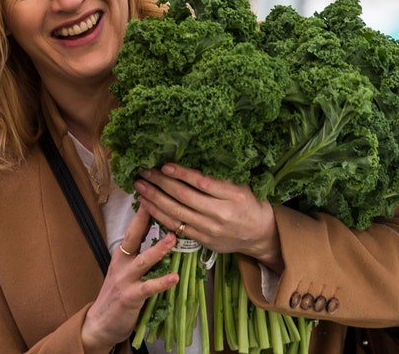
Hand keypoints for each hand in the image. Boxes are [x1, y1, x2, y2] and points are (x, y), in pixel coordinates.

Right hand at [81, 206, 179, 352]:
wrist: (100, 322)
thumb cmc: (118, 294)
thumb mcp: (125, 268)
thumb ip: (139, 251)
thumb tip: (160, 230)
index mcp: (122, 253)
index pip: (134, 228)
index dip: (144, 210)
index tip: (155, 191)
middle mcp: (121, 262)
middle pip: (133, 236)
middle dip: (145, 219)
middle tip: (159, 202)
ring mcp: (125, 279)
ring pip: (143, 260)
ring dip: (158, 249)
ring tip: (173, 238)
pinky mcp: (130, 297)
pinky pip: (148, 288)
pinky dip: (161, 282)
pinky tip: (174, 278)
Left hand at [134, 163, 282, 272]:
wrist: (258, 233)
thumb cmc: (248, 203)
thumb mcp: (240, 185)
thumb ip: (218, 176)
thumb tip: (190, 159)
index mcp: (233, 196)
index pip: (202, 183)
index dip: (181, 174)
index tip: (164, 165)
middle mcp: (220, 214)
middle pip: (185, 197)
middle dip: (161, 183)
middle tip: (144, 172)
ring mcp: (210, 229)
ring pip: (176, 213)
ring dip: (155, 199)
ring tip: (140, 187)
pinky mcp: (202, 240)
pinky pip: (176, 226)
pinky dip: (159, 215)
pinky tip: (147, 205)